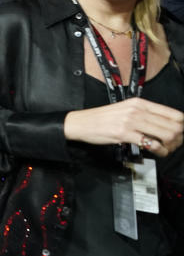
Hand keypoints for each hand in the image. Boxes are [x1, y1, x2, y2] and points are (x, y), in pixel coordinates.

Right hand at [64, 97, 182, 157]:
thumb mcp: (126, 109)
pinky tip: (158, 152)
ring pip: (166, 134)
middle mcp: (138, 110)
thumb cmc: (102, 118)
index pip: (174, 113)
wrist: (82, 123)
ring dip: (171, 146)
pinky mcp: (124, 134)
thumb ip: (144, 114)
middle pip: (173, 125)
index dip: (182, 126)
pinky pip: (151, 143)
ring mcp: (131, 121)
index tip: (180, 133)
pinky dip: (160, 151)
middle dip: (178, 138)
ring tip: (166, 149)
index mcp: (140, 103)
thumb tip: (164, 124)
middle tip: (175, 144)